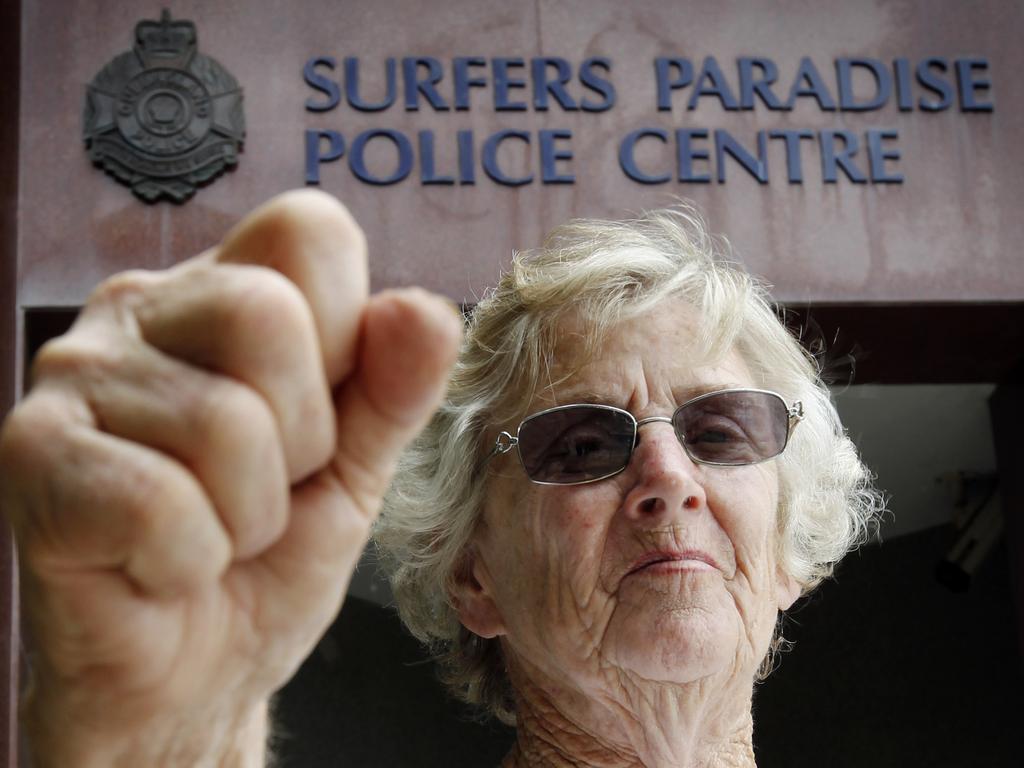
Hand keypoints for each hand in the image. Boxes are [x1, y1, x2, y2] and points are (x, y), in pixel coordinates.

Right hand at [0, 190, 461, 765]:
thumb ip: (397, 385)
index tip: (319, 415)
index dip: (346, 334)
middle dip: (301, 438)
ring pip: (224, 423)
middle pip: (266, 314)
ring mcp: (73, 376)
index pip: (309, 230)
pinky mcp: (30, 457)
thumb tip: (425, 309)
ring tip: (216, 531)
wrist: (198, 674)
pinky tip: (161, 566)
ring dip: (249, 515)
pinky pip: (160, 504)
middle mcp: (139, 310)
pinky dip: (190, 560)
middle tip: (266, 489)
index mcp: (223, 290)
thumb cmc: (271, 555)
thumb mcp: (358, 464)